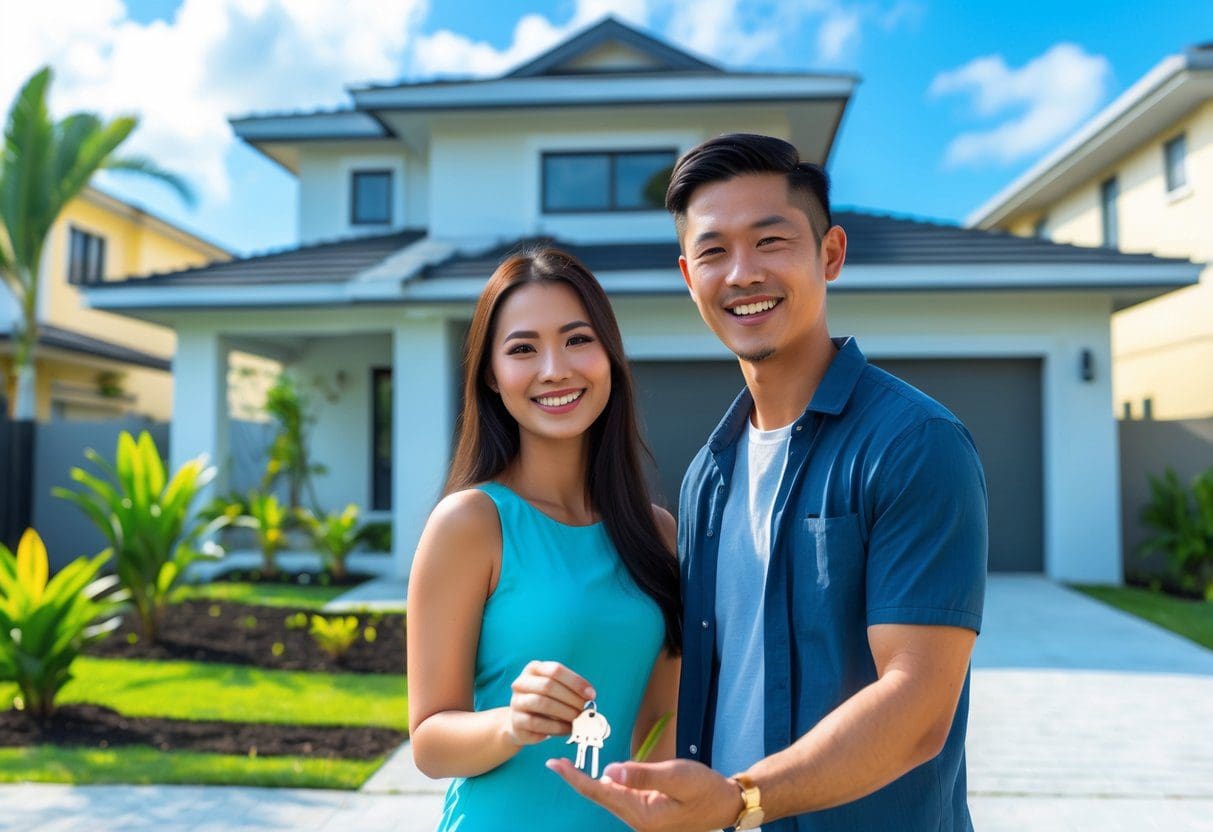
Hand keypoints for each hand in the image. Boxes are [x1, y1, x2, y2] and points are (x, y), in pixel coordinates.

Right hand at [506, 660, 594, 745]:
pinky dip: (557, 727)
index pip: (556, 670)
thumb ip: (570, 691)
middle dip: (571, 698)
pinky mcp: (516, 721)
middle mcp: (521, 682)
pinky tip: (567, 729)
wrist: (520, 722)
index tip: (591, 694)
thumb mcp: (556, 691)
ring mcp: (516, 701)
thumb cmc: (545, 703)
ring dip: (565, 712)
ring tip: (577, 719)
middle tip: (585, 709)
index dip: (575, 682)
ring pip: (543, 703)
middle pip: (548, 685)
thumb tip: (589, 699)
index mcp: (534, 669)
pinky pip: (538, 723)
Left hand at [546, 757, 742, 831]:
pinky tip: (606, 774)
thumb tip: (608, 771)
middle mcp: (637, 820)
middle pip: (601, 796)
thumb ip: (642, 774)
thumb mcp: (676, 776)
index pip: (600, 793)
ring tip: (573, 766)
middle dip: (579, 779)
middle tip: (557, 762)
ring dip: (593, 781)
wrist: (727, 804)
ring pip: (610, 796)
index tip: (554, 765)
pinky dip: (610, 783)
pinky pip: (622, 795)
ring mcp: (642, 817)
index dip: (576, 778)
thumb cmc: (705, 789)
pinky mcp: (648, 810)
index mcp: (642, 814)